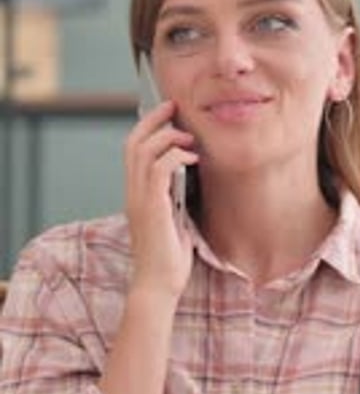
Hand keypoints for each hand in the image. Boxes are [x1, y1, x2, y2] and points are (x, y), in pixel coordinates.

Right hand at [124, 100, 198, 296]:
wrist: (159, 285)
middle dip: (154, 120)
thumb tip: (189, 180)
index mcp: (135, 195)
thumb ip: (175, 200)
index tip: (167, 114)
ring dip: (167, 137)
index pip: (132, 151)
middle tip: (174, 108)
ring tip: (188, 139)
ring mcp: (138, 199)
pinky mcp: (151, 207)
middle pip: (133, 142)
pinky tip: (192, 160)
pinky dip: (176, 156)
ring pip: (143, 150)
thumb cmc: (168, 260)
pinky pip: (158, 168)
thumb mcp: (174, 222)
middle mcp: (132, 193)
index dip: (147, 128)